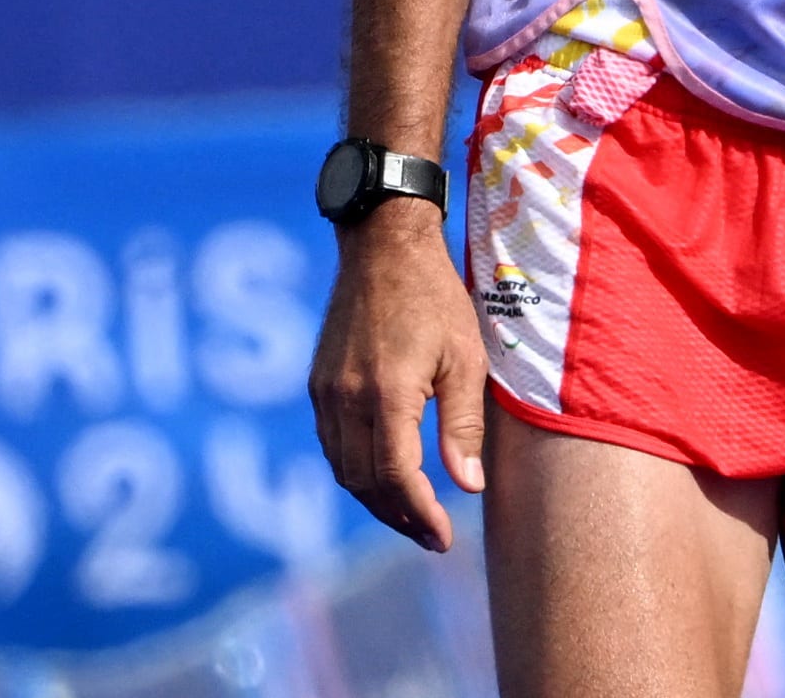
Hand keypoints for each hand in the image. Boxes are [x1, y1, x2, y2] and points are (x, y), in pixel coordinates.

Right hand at [308, 202, 487, 549]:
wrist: (383, 247)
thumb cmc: (436, 298)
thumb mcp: (465, 359)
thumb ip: (462, 426)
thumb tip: (467, 487)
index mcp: (386, 393)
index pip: (395, 476)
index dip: (419, 514)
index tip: (444, 538)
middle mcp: (345, 399)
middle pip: (364, 483)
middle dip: (399, 518)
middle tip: (432, 537)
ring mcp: (325, 393)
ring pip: (343, 470)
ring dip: (376, 501)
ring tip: (413, 517)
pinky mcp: (318, 385)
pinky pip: (333, 446)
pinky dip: (358, 472)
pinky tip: (386, 478)